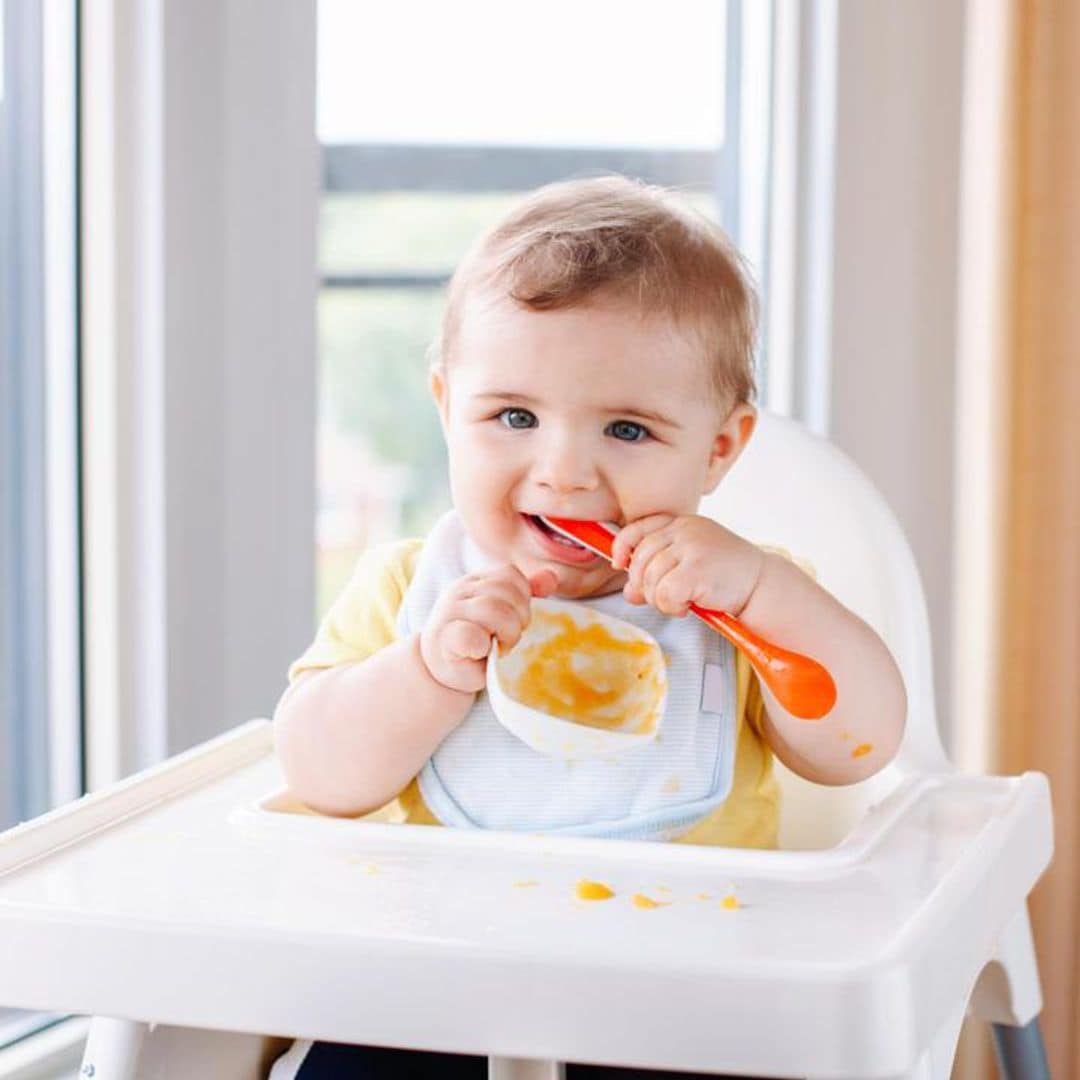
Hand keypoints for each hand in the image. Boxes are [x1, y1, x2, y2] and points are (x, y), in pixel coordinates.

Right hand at [419, 565, 557, 692]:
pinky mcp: (443, 638)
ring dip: (506, 633)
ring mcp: (449, 612)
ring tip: (499, 647)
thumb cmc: (478, 642)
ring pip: (493, 610)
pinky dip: (484, 646)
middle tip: (509, 638)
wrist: (444, 670)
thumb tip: (550, 580)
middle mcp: (459, 590)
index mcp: (476, 581)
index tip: (517, 620)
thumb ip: (524, 596)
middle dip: (519, 618)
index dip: (523, 598)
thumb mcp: (503, 614)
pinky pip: (472, 636)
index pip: (509, 574)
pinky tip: (482, 652)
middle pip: (505, 591)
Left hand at [611, 514, 763, 617]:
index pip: (638, 528)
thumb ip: (658, 573)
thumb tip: (630, 592)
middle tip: (662, 598)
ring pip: (650, 580)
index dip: (622, 546)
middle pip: (640, 559)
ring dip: (660, 600)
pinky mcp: (697, 569)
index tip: (619, 563)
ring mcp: (691, 547)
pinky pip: (664, 594)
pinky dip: (671, 607)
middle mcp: (684, 530)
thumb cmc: (726, 576)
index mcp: (681, 524)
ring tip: (682, 602)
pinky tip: (688, 606)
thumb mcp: (689, 566)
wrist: (761, 585)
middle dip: (643, 585)